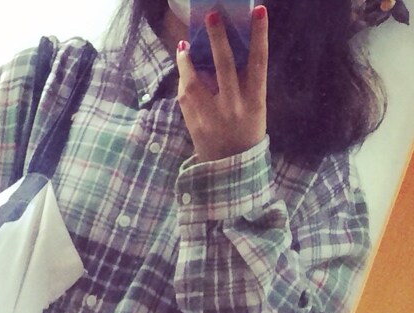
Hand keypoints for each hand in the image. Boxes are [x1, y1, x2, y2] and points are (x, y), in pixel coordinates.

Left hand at [176, 6, 267, 162]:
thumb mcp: (254, 106)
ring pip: (196, 82)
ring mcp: (213, 116)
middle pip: (225, 66)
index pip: (259, 61)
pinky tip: (184, 66)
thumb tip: (226, 48)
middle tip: (211, 15)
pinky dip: (183, 79)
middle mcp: (235, 107)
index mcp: (255, 100)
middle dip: (217, 39)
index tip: (259, 10)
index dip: (259, 35)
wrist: (231, 167)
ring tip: (184, 45)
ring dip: (188, 60)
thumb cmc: (246, 129)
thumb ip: (244, 81)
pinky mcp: (195, 124)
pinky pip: (186, 96)